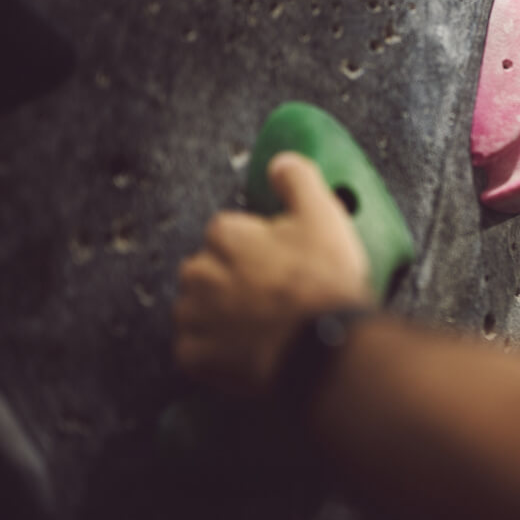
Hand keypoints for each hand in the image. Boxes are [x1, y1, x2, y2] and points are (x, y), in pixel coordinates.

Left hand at [173, 153, 372, 396]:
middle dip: (231, 278)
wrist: (323, 349)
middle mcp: (201, 272)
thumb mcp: (324, 216)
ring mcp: (195, 317)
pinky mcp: (195, 358)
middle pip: (207, 269)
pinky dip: (214, 351)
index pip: (227, 230)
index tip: (278, 259)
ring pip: (197, 308)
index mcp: (227, 235)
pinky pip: (195, 350)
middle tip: (272, 294)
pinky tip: (246, 349)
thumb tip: (280, 162)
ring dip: (219, 314)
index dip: (256, 245)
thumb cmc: (323, 284)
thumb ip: (298, 180)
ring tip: (259, 324)